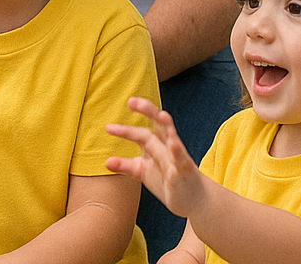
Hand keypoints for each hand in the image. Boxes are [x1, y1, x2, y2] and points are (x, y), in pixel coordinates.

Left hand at [105, 98, 207, 218]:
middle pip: (157, 126)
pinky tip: (173, 144)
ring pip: (172, 137)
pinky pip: (182, 159)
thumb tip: (106, 162)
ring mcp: (178, 157)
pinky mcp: (186, 171)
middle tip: (131, 101)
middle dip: (147, 112)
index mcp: (157, 146)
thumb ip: (127, 166)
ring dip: (167, 126)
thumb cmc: (168, 182)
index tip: (107, 127)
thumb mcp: (144, 172)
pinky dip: (178, 151)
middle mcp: (168, 147)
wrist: (195, 199)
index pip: (142, 133)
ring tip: (161, 115)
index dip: (125, 130)